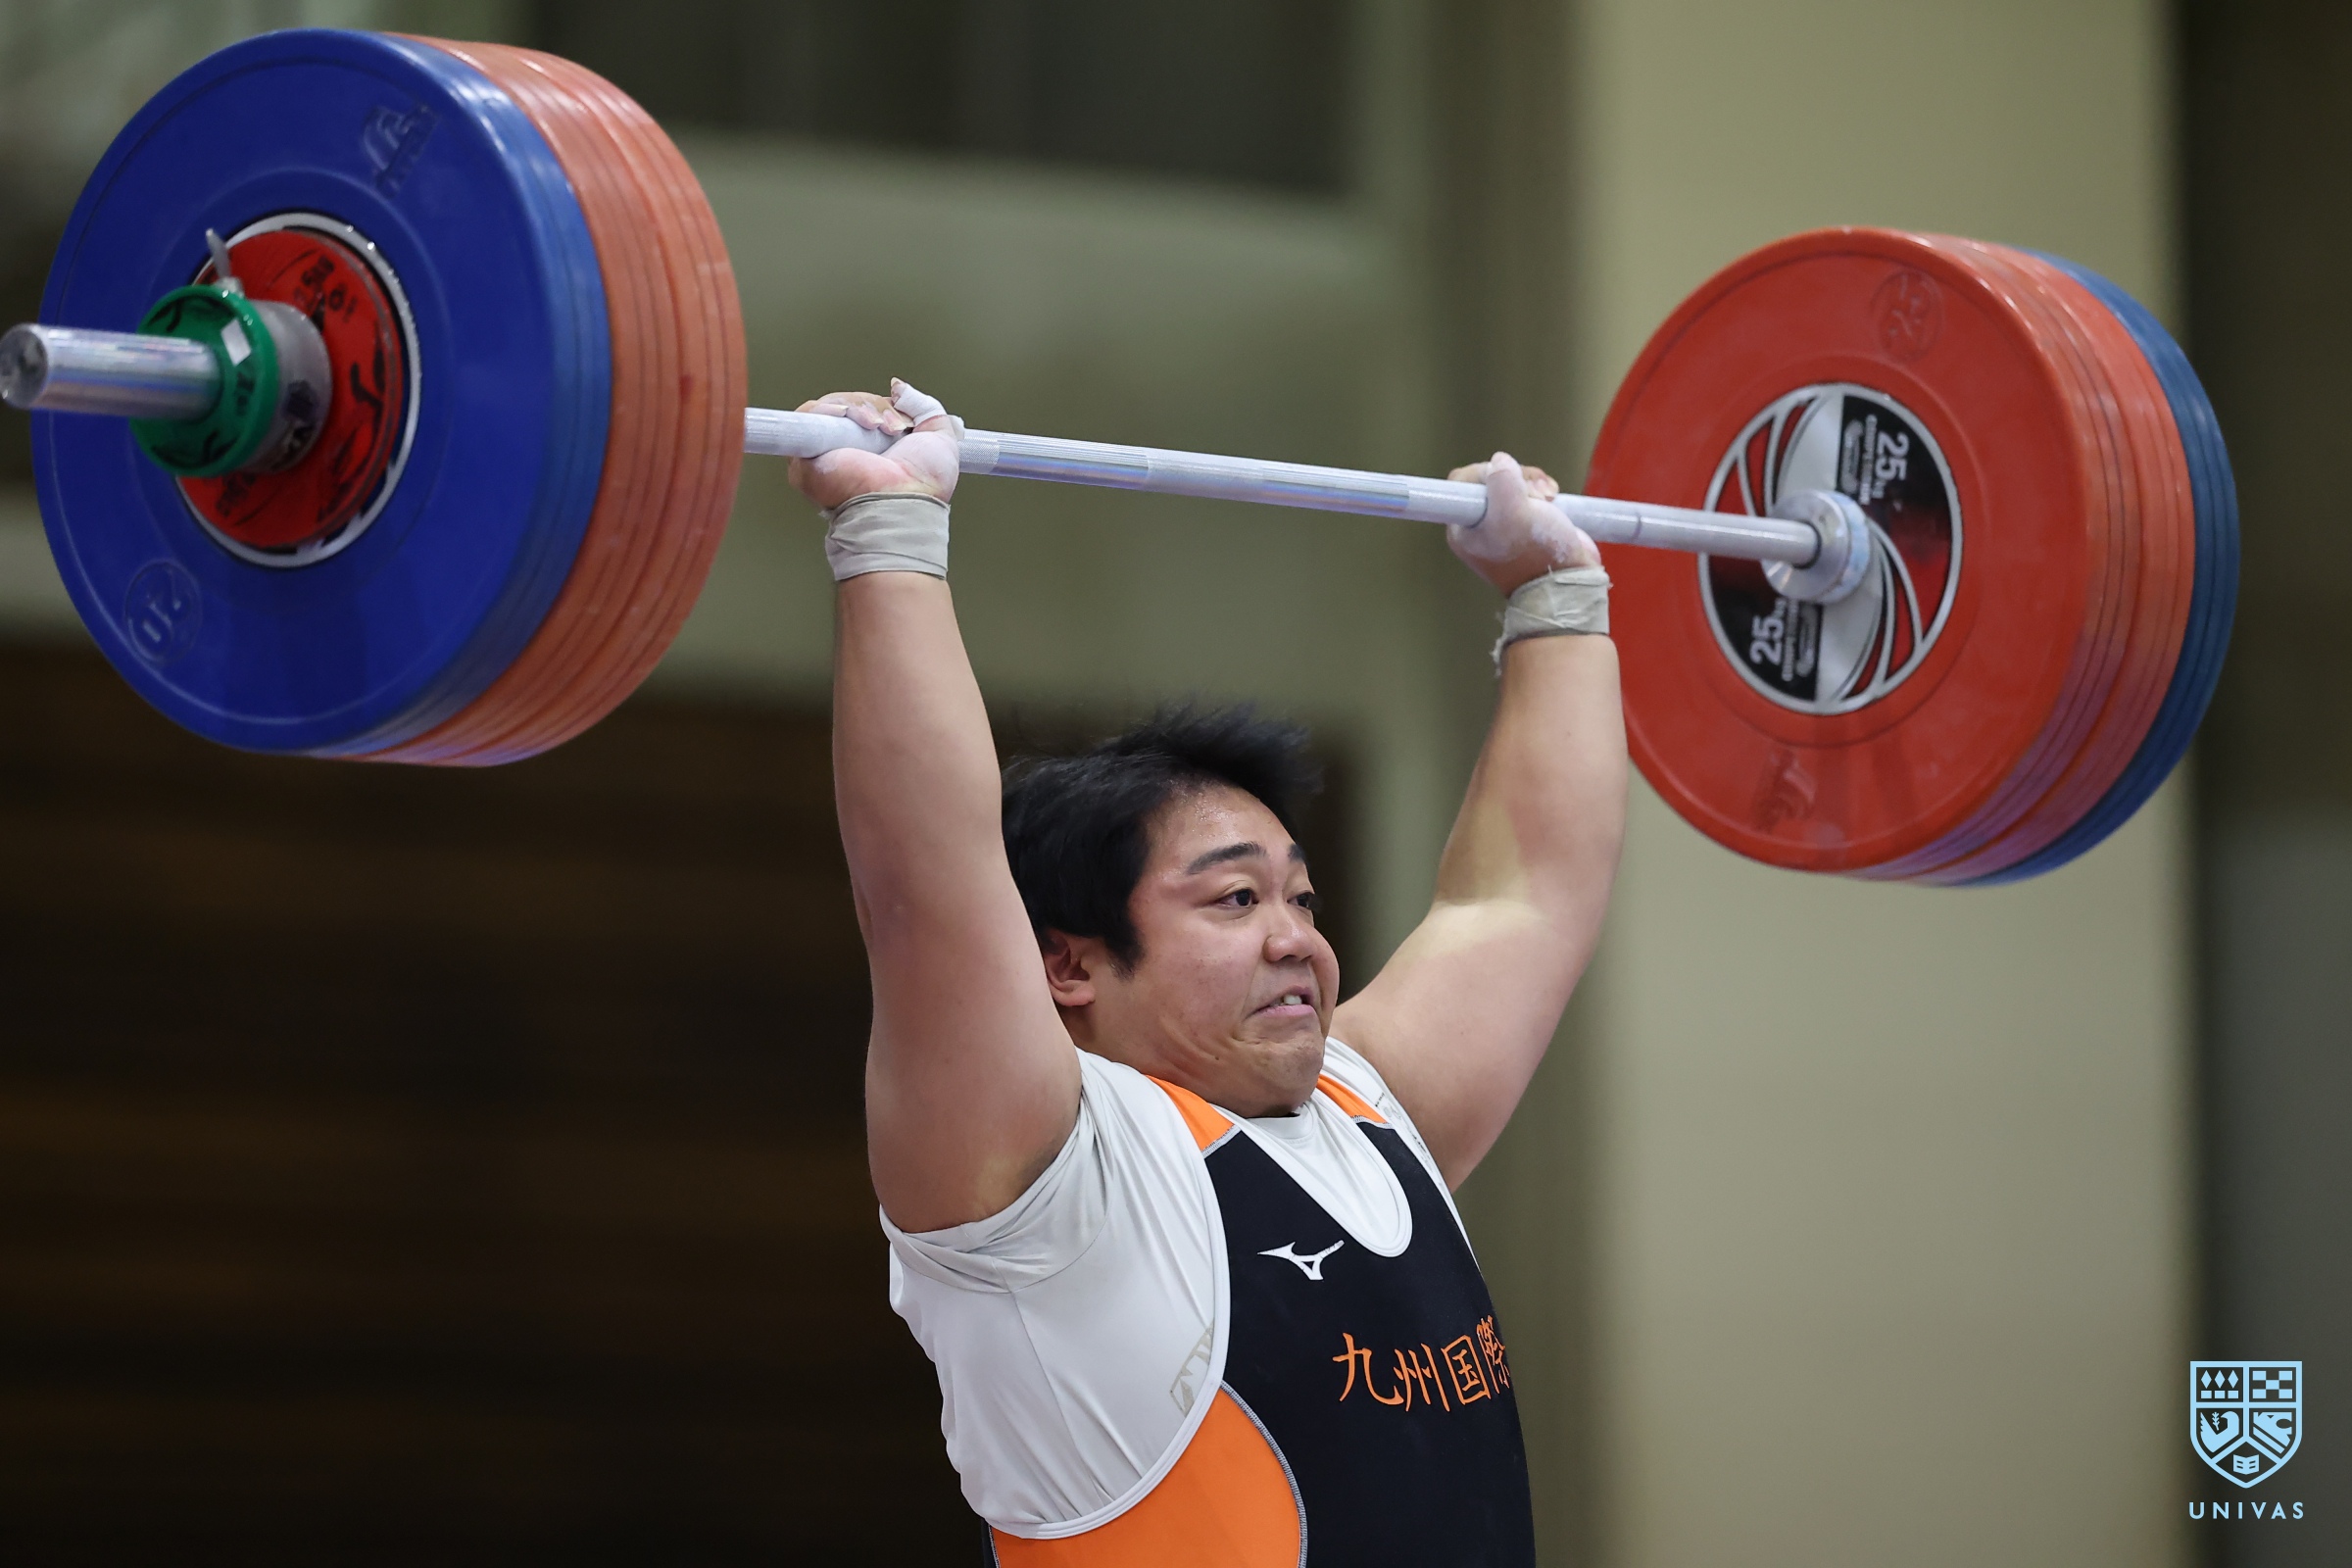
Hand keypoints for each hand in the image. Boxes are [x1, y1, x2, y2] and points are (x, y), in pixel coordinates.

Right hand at [788, 379, 962, 509]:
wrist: (902, 502)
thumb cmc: (922, 485)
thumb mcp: (940, 436)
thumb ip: (924, 405)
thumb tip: (897, 387)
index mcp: (877, 447)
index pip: (871, 409)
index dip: (884, 406)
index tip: (903, 422)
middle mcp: (851, 449)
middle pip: (852, 403)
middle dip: (875, 406)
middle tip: (892, 427)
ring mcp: (828, 450)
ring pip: (833, 405)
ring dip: (858, 407)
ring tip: (876, 426)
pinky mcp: (808, 452)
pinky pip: (810, 413)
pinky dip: (831, 407)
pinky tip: (852, 417)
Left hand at [1445, 451, 1599, 592]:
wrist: (1568, 582)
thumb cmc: (1535, 556)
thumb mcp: (1510, 514)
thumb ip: (1500, 481)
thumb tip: (1500, 462)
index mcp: (1464, 528)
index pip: (1462, 481)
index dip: (1486, 472)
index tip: (1508, 481)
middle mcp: (1481, 524)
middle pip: (1491, 477)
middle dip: (1517, 478)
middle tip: (1537, 494)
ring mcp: (1505, 522)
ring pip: (1514, 482)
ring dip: (1534, 483)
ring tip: (1549, 498)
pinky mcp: (1528, 520)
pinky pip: (1531, 491)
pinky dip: (1544, 489)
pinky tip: (1554, 497)